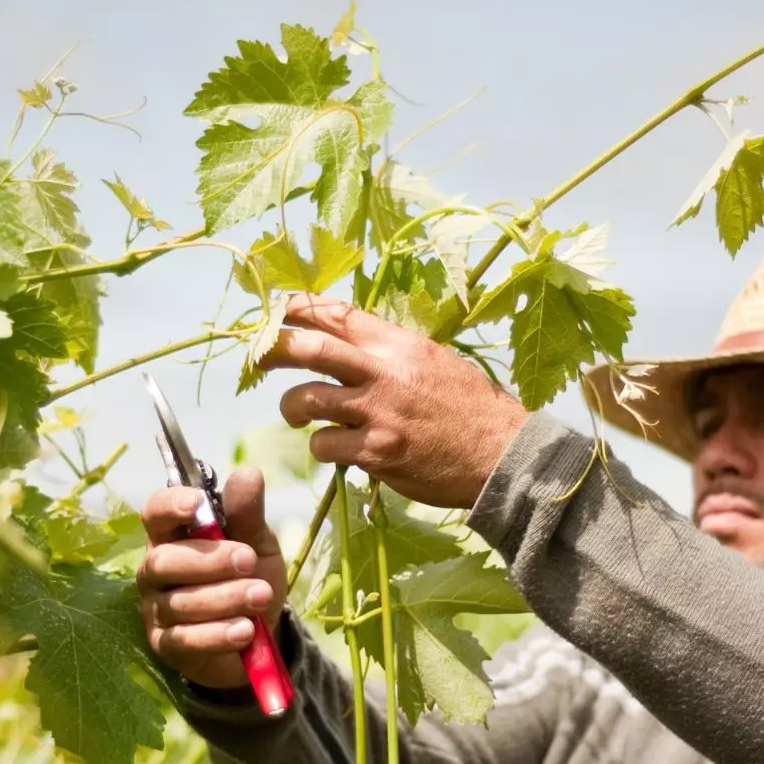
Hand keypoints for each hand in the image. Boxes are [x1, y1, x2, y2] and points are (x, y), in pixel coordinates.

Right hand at [136, 467, 285, 690]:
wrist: (259, 635)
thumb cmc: (249, 578)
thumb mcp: (257, 544)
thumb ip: (248, 514)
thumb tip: (249, 473)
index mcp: (173, 535)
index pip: (155, 512)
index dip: (171, 505)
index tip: (197, 504)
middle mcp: (155, 570)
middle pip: (163, 560)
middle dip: (209, 560)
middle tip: (249, 561)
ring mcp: (156, 610)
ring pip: (178, 602)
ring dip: (224, 598)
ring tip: (261, 596)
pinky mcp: (166, 645)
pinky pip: (184, 640)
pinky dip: (217, 634)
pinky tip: (244, 630)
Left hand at [262, 293, 528, 507]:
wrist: (503, 455)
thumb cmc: (472, 408)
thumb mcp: (435, 362)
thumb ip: (391, 353)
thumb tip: (349, 346)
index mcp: (399, 344)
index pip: (338, 314)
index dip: (298, 308)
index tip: (276, 311)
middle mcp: (384, 372)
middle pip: (308, 348)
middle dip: (273, 350)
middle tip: (259, 360)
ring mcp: (377, 413)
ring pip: (305, 400)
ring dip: (293, 408)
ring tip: (298, 415)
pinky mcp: (375, 453)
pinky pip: (324, 445)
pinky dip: (323, 447)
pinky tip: (339, 450)